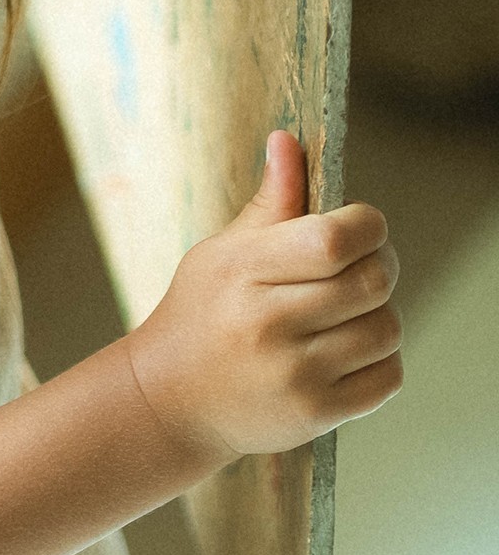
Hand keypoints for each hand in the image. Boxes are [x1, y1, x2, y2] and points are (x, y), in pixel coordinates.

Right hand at [124, 131, 402, 475]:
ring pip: (386, 329)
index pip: (335, 239)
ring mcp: (292, 374)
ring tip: (350, 314)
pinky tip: (349, 353)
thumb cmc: (200, 315)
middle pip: (372, 282)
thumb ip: (270, 204)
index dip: (368, 226)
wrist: (168, 401)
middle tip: (364, 268)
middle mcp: (267, 324)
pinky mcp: (312, 414)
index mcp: (243, 271)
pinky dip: (381, 361)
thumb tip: (288, 140)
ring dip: (379, 316)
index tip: (361, 228)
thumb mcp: (222, 253)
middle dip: (381, 267)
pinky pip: (387, 377)